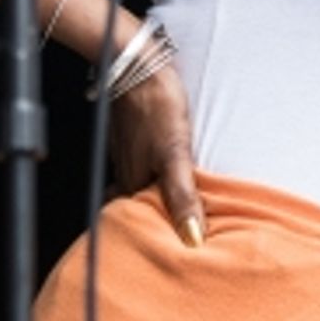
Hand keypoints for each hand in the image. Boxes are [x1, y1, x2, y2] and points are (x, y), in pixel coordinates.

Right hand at [107, 61, 204, 246]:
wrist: (137, 64)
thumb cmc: (156, 104)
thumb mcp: (174, 153)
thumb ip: (181, 195)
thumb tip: (192, 237)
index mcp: (134, 183)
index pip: (139, 224)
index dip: (156, 239)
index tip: (174, 256)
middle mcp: (127, 174)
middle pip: (139, 209)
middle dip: (154, 225)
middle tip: (177, 244)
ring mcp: (128, 156)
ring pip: (140, 190)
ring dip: (156, 203)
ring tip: (179, 218)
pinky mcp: (134, 139)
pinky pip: (143, 169)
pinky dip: (154, 180)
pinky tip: (167, 178)